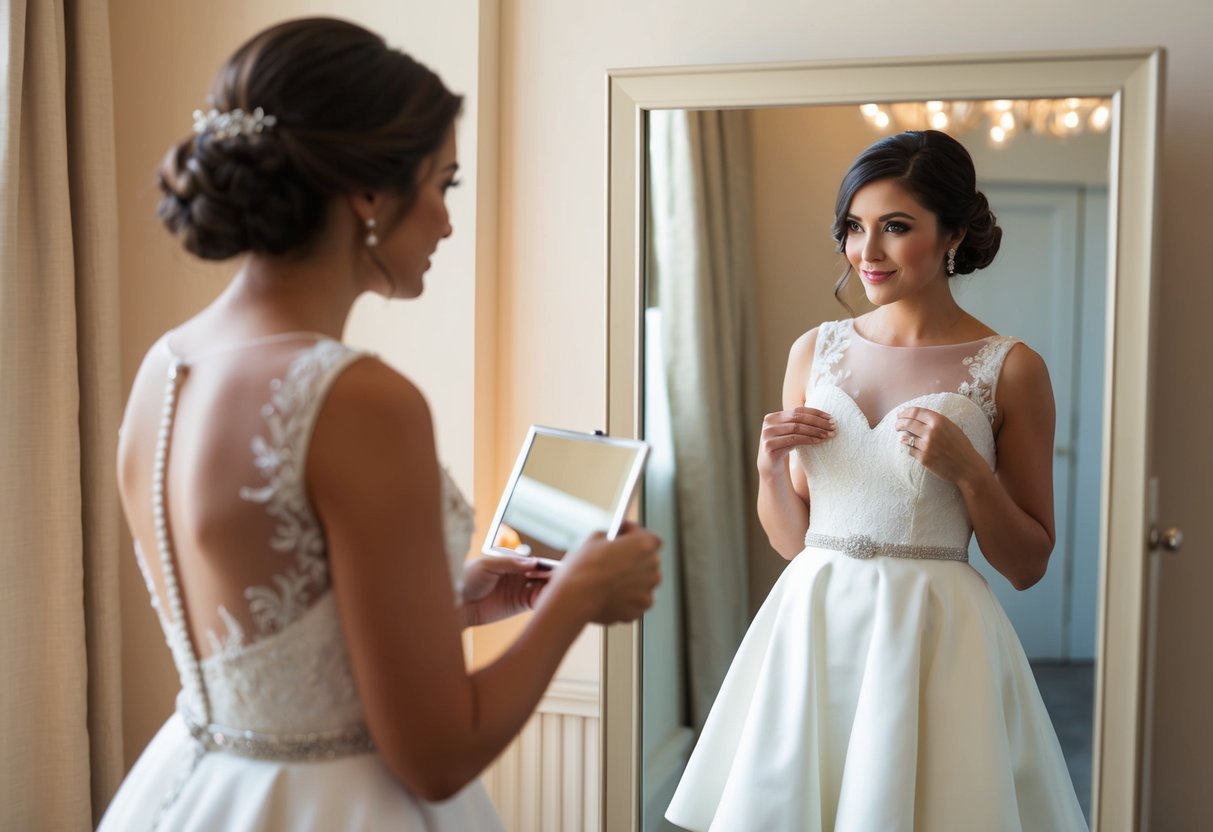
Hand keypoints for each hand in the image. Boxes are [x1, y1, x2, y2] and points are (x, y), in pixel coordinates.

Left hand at [458, 555, 550, 627]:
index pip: (535, 562)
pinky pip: (536, 602)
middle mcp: (520, 575)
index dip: (544, 565)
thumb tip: (533, 562)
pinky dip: (543, 600)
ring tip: (551, 591)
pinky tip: (543, 601)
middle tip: (554, 580)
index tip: (550, 569)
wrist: (457, 602)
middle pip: (543, 574)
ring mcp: (521, 590)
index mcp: (513, 562)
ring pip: (543, 588)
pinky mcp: (519, 605)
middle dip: (551, 576)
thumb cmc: (468, 578)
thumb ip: (510, 563)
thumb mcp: (487, 565)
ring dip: (550, 588)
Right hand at [543, 523, 661, 624]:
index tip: (625, 535)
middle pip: (648, 561)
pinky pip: (634, 602)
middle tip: (617, 559)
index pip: (650, 538)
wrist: (577, 596)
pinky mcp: (638, 610)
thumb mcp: (595, 539)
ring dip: (631, 581)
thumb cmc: (584, 566)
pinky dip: (625, 600)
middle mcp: (652, 568)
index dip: (636, 536)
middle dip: (634, 559)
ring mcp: (647, 591)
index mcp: (645, 545)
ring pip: (642, 584)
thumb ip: (611, 538)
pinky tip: (610, 597)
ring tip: (611, 582)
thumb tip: (613, 543)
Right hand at [758, 406, 835, 477]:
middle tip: (833, 426)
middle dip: (818, 422)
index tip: (831, 418)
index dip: (816, 413)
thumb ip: (799, 423)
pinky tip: (818, 441)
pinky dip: (808, 439)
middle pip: (798, 418)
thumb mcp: (790, 433)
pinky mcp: (769, 446)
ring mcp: (767, 434)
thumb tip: (827, 418)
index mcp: (773, 416)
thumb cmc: (784, 448)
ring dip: (815, 431)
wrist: (770, 468)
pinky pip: (793, 439)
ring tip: (828, 435)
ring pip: (796, 428)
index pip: (798, 410)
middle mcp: (768, 423)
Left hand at [895, 406, 987, 484]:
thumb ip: (934, 421)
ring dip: (904, 437)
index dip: (905, 412)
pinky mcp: (923, 458)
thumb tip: (915, 417)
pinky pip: (910, 450)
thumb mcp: (951, 427)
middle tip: (897, 425)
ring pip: (906, 437)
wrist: (967, 467)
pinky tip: (915, 448)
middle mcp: (931, 431)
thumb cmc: (960, 446)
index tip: (900, 415)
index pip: (915, 412)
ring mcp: (926, 445)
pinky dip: (910, 448)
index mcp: (939, 421)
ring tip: (904, 436)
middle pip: (907, 423)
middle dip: (899, 423)